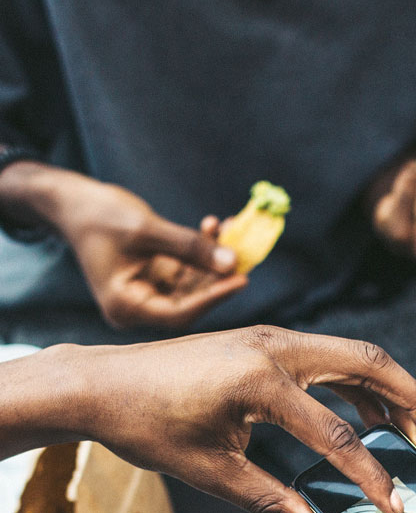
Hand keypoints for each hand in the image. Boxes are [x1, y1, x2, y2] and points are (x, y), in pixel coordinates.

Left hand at [51, 326, 415, 512]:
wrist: (101, 383)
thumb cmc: (147, 426)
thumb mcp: (210, 471)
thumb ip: (271, 501)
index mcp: (262, 381)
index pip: (337, 434)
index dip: (372, 475)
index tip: (393, 505)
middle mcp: (276, 348)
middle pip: (370, 365)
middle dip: (413, 401)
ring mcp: (274, 339)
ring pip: (355, 355)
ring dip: (391, 390)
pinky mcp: (267, 342)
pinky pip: (329, 357)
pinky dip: (357, 385)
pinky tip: (367, 417)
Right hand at [55, 176, 245, 329]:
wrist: (72, 200)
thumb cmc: (98, 214)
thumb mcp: (146, 229)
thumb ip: (189, 247)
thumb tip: (232, 263)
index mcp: (125, 306)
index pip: (178, 313)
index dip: (212, 297)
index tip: (241, 279)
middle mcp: (138, 305)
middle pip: (190, 299)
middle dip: (218, 274)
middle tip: (245, 252)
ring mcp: (148, 290)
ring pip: (193, 282)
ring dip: (214, 257)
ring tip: (231, 228)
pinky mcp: (157, 275)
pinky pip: (187, 267)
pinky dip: (202, 250)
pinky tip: (215, 226)